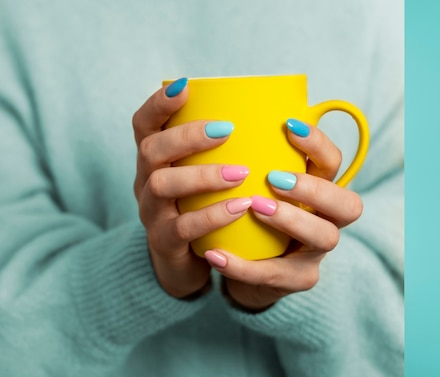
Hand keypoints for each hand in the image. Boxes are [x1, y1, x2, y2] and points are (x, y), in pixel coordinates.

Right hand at [132, 78, 250, 298]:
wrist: (188, 263)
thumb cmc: (205, 207)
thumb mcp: (205, 175)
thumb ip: (225, 149)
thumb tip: (281, 114)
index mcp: (156, 159)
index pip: (144, 124)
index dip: (159, 103)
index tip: (185, 86)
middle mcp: (146, 181)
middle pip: (151, 150)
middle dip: (187, 136)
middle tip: (226, 130)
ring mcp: (152, 213)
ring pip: (162, 186)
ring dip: (202, 175)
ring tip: (240, 172)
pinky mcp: (165, 243)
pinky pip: (182, 228)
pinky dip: (212, 216)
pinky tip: (240, 208)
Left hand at [204, 119, 362, 311]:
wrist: (244, 263)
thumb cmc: (248, 214)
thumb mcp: (250, 183)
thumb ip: (243, 157)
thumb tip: (202, 102)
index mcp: (318, 189)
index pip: (333, 163)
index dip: (318, 144)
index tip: (288, 126)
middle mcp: (327, 219)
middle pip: (348, 204)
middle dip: (315, 188)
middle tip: (275, 178)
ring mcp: (315, 252)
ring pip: (324, 237)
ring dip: (291, 219)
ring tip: (255, 207)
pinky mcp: (296, 279)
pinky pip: (276, 275)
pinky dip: (244, 266)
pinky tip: (215, 255)